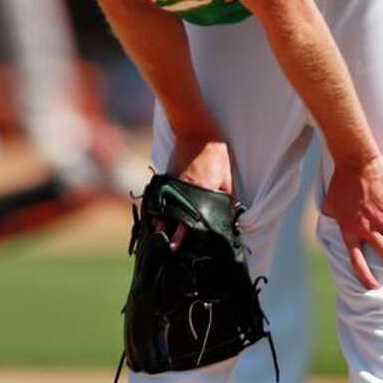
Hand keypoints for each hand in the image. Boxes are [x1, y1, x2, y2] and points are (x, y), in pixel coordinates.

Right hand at [161, 135, 231, 249]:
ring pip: (162, 210)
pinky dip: (156, 210)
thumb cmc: (216, 155)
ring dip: (161, 224)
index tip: (181, 247)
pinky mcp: (165, 179)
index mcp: (200, 193)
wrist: (197, 132)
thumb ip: (225, 199)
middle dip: (171, 236)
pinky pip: (158, 199)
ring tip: (158, 240)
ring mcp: (172, 185)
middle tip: (170, 250)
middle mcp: (183, 192)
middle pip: (174, 220)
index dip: (186, 236)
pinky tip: (154, 220)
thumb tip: (228, 217)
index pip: (192, 221)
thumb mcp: (226, 178)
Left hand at [322, 155, 382, 289]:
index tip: (375, 287)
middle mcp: (366, 229)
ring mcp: (381, 218)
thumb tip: (329, 219)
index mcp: (349, 230)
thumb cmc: (341, 181)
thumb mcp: (329, 204)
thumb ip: (332, 216)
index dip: (365, 276)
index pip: (357, 260)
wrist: (354, 162)